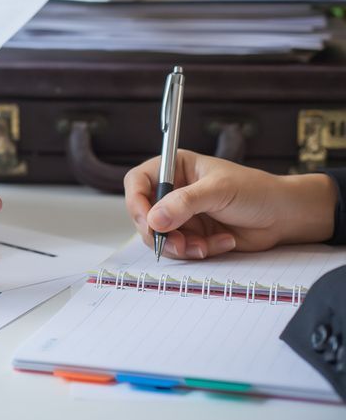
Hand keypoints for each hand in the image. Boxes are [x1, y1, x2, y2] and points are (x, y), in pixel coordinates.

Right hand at [123, 150, 335, 259]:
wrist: (284, 217)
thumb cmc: (256, 191)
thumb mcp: (218, 191)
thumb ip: (184, 203)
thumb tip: (154, 219)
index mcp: (175, 168)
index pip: (138, 181)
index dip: (135, 201)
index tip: (146, 220)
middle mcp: (174, 191)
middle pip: (144, 214)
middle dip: (159, 232)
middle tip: (176, 242)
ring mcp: (181, 215)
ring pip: (160, 236)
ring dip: (179, 246)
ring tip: (203, 246)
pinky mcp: (192, 235)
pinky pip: (180, 249)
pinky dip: (197, 251)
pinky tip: (220, 243)